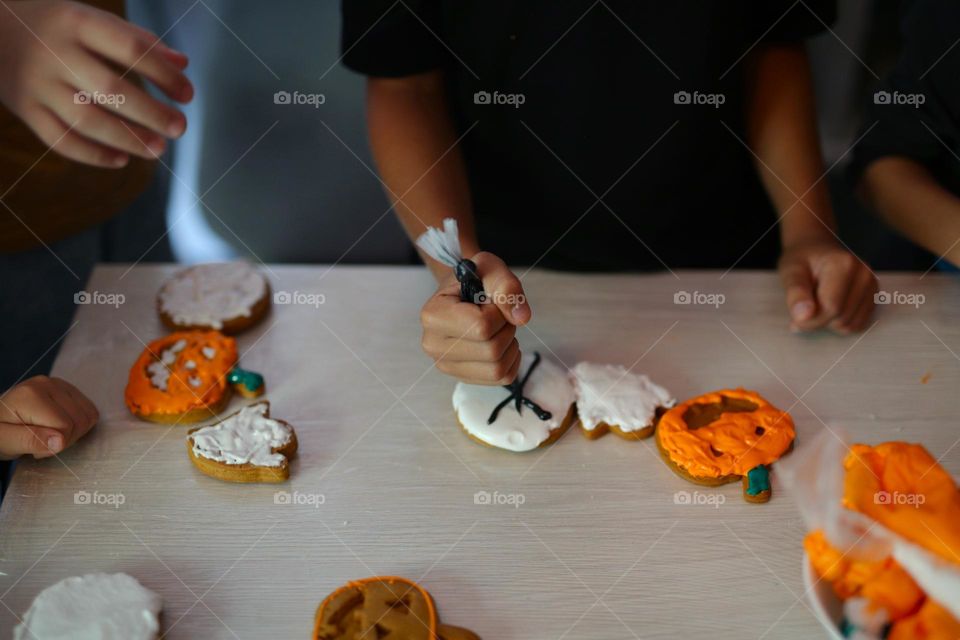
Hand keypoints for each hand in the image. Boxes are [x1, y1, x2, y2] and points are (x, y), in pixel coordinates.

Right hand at [0, 0, 191, 167]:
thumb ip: (136, 39)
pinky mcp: (23, 108)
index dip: (164, 74)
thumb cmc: (53, 23)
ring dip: (128, 139)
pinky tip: (122, 159)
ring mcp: (35, 83)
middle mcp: (53, 51)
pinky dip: (93, 155)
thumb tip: (182, 65)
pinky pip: (60, 140)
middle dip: (151, 113)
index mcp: (75, 21)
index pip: (130, 48)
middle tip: (180, 127)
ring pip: (87, 120)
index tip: (188, 95)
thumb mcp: (90, 18)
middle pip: (111, 88)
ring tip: (159, 149)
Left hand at [0, 375, 97, 459]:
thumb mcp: (4, 441)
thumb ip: (30, 440)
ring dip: (74, 432)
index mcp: (31, 396)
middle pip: (79, 420)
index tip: (35, 449)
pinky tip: (59, 425)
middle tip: (42, 443)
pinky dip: (79, 423)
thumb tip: (60, 441)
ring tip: (50, 434)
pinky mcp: (67, 387)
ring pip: (89, 415)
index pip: (65, 426)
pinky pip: (90, 410)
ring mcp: (59, 383)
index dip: (54, 445)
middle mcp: (48, 384)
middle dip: (65, 439)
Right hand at [420, 252, 531, 383]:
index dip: (498, 313)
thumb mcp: (490, 268)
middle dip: (506, 330)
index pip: (481, 326)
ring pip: (498, 369)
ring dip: (510, 346)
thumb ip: (506, 286)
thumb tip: (522, 318)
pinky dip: (511, 360)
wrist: (462, 292)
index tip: (491, 302)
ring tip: (499, 329)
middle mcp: (433, 345)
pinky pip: (502, 378)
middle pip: (492, 351)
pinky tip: (502, 343)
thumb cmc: (474, 280)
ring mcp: (446, 365)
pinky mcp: (461, 377)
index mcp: (433, 315)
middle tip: (498, 315)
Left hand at [778, 239, 877, 333]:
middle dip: (818, 321)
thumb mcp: (790, 272)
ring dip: (829, 322)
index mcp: (844, 264)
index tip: (795, 317)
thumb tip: (803, 317)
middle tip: (806, 306)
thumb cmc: (801, 260)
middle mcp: (864, 274)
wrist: (815, 249)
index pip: (831, 308)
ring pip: (851, 325)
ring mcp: (872, 286)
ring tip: (819, 303)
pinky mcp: (874, 297)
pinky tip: (830, 308)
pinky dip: (841, 323)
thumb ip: (795, 293)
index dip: (810, 320)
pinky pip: (858, 324)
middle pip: (842, 319)